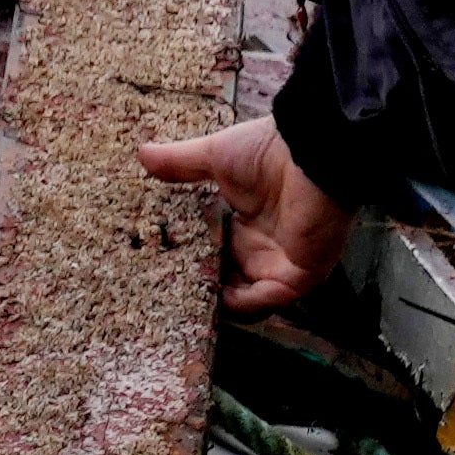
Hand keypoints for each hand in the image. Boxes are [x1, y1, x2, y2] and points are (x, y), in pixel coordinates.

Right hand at [131, 116, 353, 318]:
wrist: (310, 152)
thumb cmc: (269, 150)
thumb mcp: (215, 156)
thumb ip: (182, 163)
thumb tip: (143, 154)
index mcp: (246, 222)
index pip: (215, 252)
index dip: (191, 260)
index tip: (159, 265)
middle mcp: (263, 247)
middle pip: (227, 278)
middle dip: (200, 286)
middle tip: (165, 291)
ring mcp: (281, 264)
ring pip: (245, 297)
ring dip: (217, 301)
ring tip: (184, 302)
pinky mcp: (298, 276)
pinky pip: (265, 301)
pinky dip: (240, 305)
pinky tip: (213, 302)